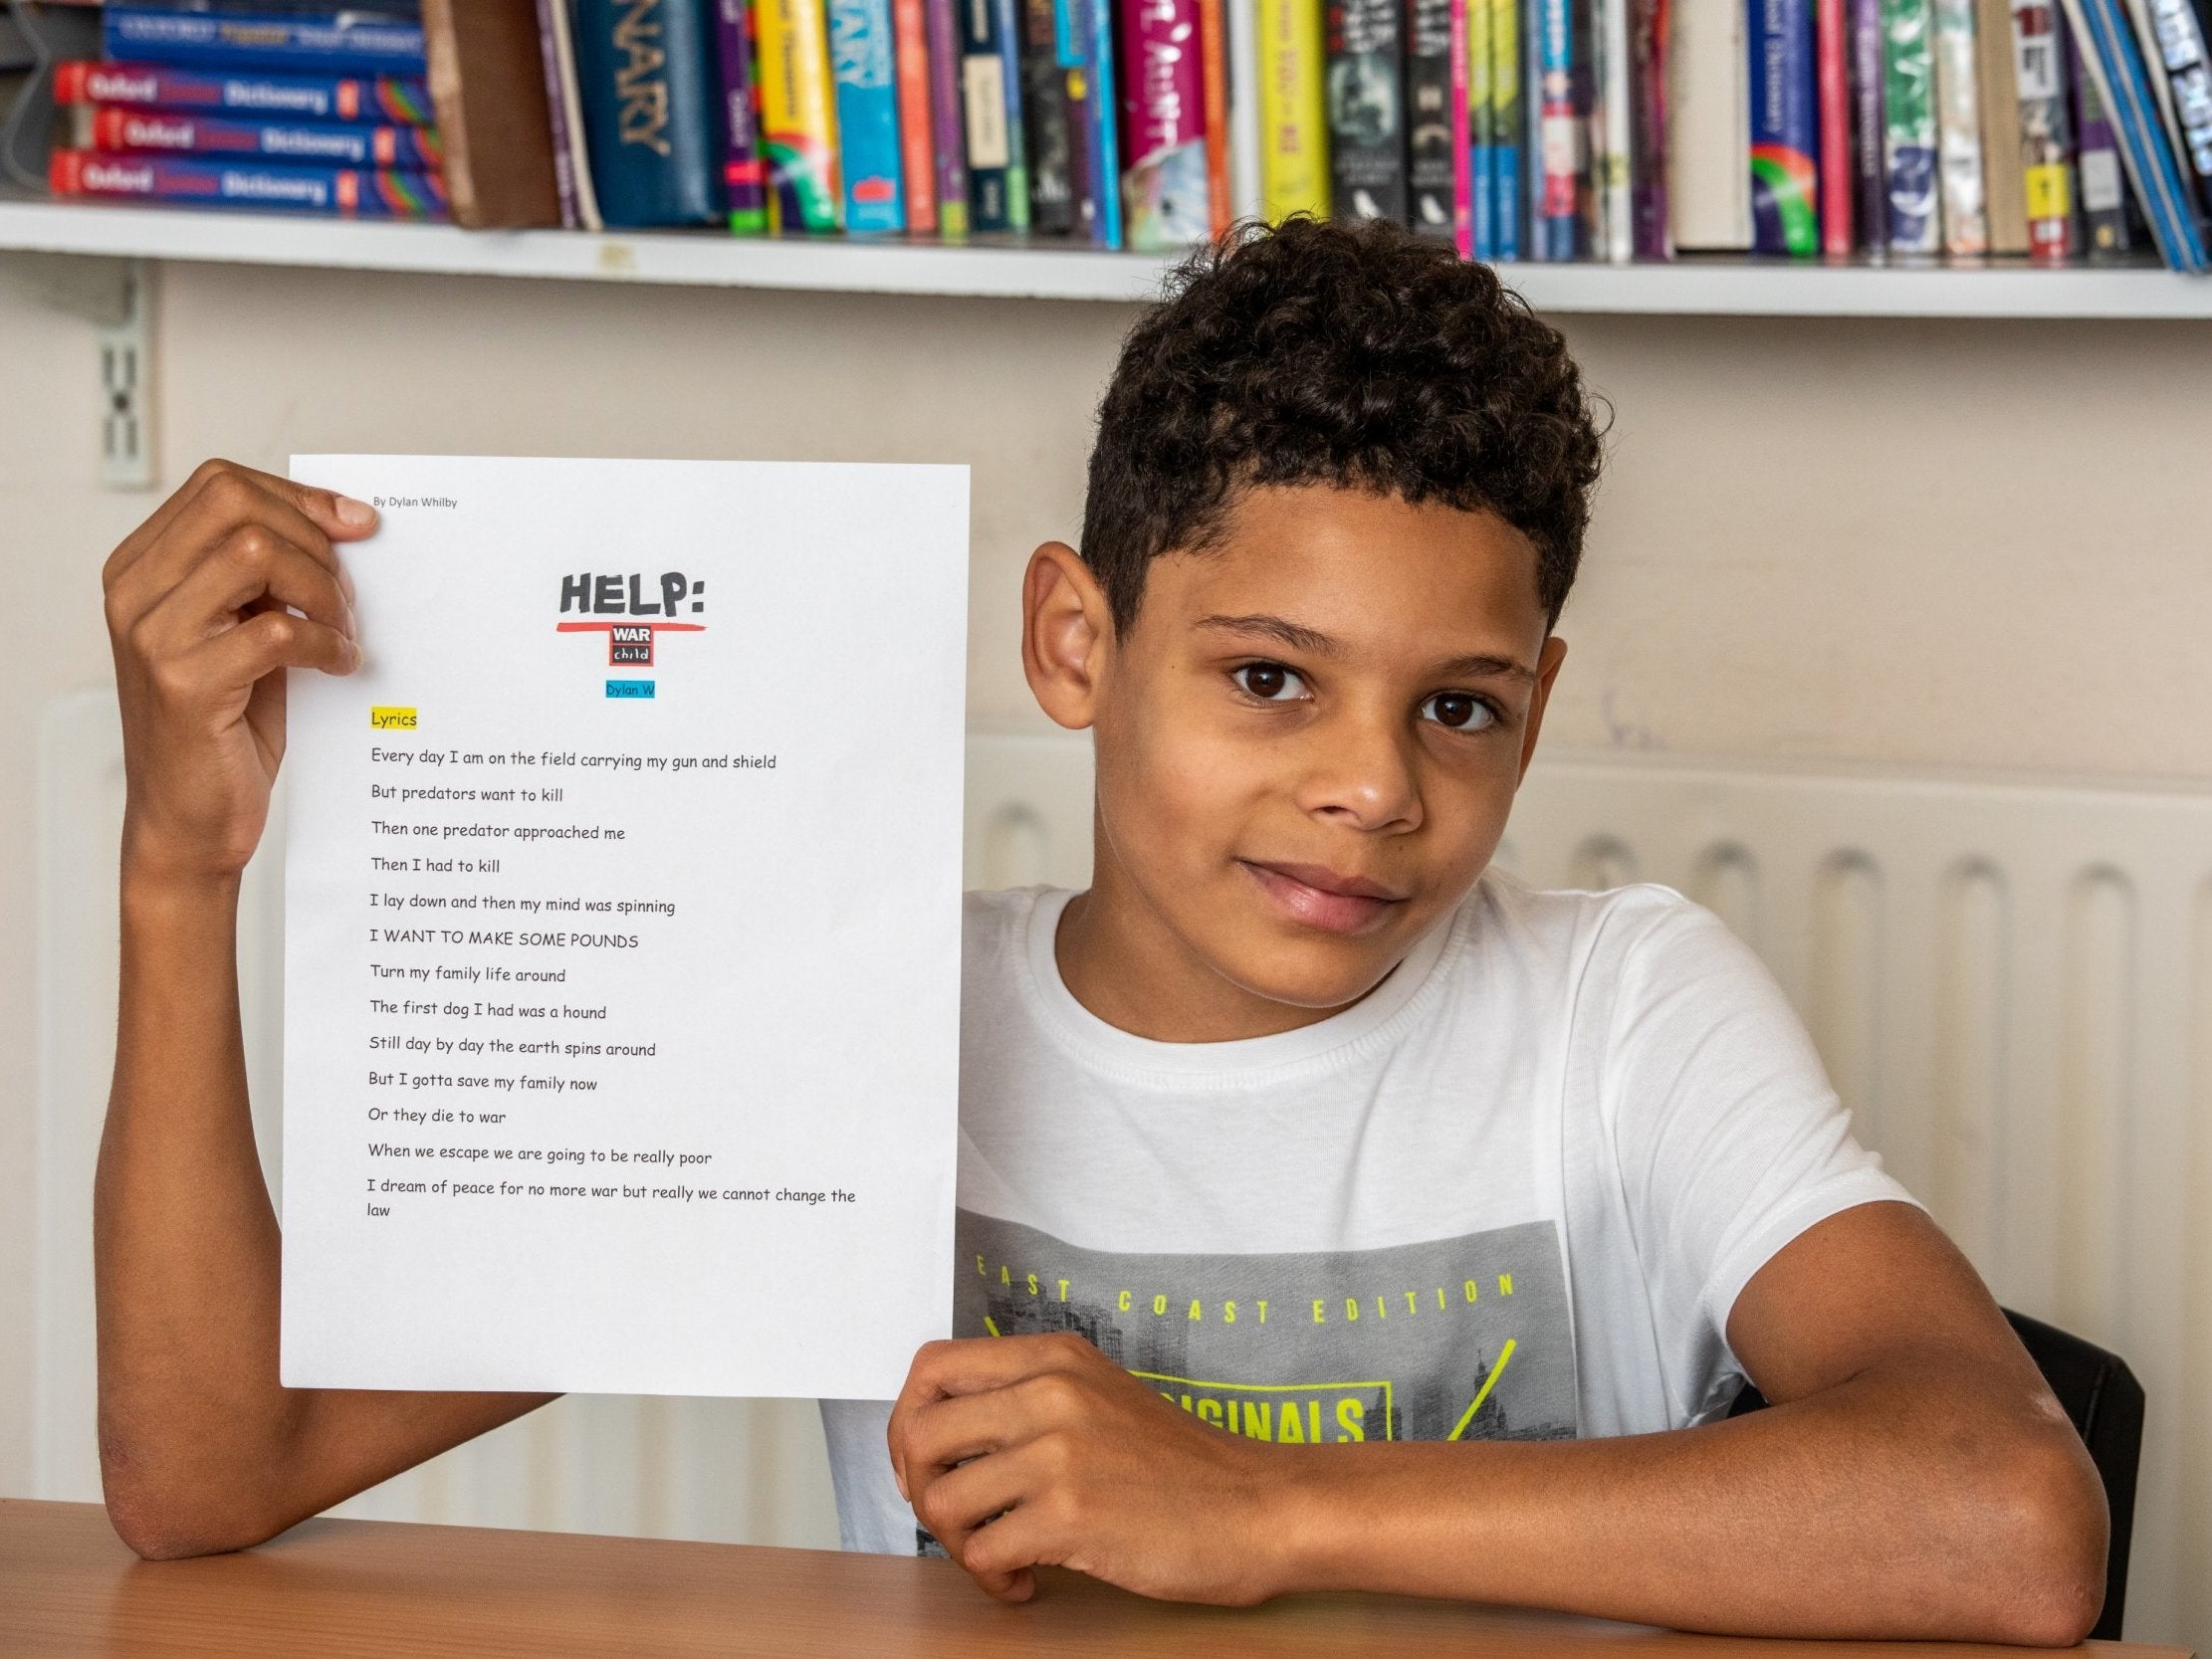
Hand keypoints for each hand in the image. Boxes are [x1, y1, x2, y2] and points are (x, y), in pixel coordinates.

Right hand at [103, 459, 375, 884]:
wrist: (190, 821)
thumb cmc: (224, 728)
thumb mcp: (238, 633)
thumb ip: (264, 580)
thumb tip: (341, 525)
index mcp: (140, 567)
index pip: (220, 485)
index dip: (299, 496)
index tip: (357, 524)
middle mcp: (134, 592)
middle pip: (235, 504)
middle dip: (312, 537)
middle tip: (347, 592)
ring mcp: (153, 635)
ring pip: (255, 553)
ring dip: (321, 587)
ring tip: (342, 628)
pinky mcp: (186, 683)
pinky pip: (277, 630)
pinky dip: (325, 642)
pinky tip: (340, 665)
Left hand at [886, 1333, 1295, 1605]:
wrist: (1257, 1507)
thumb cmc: (1182, 1465)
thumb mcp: (1101, 1396)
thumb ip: (1031, 1397)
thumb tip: (947, 1434)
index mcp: (1053, 1358)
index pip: (933, 1368)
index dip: (908, 1420)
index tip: (925, 1463)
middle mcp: (1050, 1393)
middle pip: (922, 1434)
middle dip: (921, 1490)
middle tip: (954, 1522)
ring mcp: (1059, 1453)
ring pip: (943, 1500)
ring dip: (957, 1544)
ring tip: (995, 1558)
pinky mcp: (1071, 1516)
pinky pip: (983, 1554)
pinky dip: (993, 1581)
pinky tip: (1025, 1583)